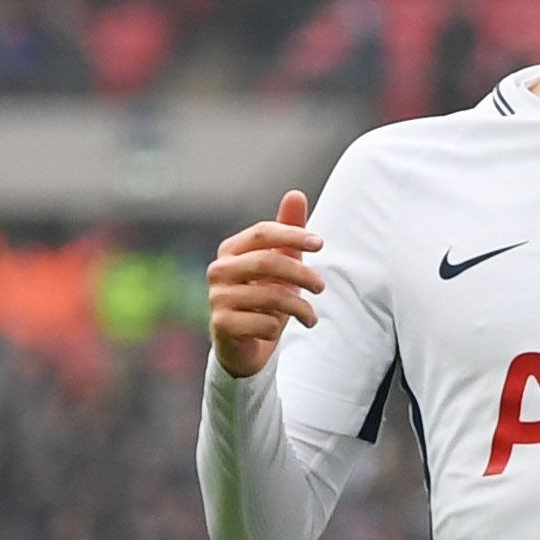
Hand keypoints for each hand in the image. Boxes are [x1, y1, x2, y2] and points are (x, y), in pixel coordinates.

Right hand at [207, 192, 323, 377]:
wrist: (245, 345)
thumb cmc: (264, 297)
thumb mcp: (281, 263)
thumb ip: (288, 230)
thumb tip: (296, 194)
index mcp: (231, 249)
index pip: (263, 232)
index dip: (293, 235)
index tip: (320, 243)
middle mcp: (218, 270)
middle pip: (268, 262)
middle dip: (302, 274)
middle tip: (322, 286)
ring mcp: (217, 297)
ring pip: (270, 296)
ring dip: (300, 307)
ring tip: (311, 316)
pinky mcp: (221, 325)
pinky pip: (263, 323)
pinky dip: (278, 328)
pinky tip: (277, 330)